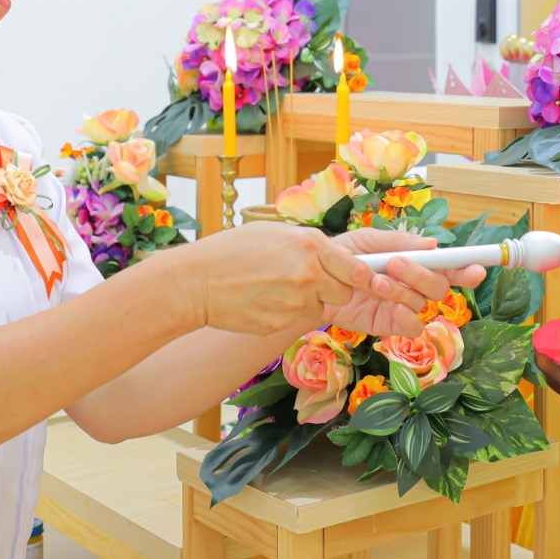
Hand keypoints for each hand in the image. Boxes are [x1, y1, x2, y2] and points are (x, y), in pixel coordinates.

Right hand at [172, 223, 369, 336]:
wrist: (198, 282)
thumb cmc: (232, 250)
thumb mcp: (276, 232)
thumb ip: (309, 245)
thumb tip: (334, 257)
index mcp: (310, 247)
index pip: (356, 268)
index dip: (360, 275)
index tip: (360, 277)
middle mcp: (309, 276)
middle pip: (344, 293)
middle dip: (334, 289)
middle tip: (312, 281)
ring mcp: (296, 304)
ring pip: (319, 308)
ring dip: (308, 301)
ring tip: (277, 288)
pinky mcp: (282, 325)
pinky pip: (296, 320)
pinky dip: (286, 313)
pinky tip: (263, 300)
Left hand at [327, 227, 487, 338]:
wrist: (316, 279)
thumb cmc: (344, 255)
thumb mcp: (368, 240)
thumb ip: (398, 242)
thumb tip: (432, 244)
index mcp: (415, 262)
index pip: (449, 267)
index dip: (466, 268)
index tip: (477, 268)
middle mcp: (415, 286)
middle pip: (439, 287)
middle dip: (420, 274)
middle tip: (394, 263)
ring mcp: (403, 307)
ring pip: (421, 304)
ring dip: (401, 291)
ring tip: (375, 282)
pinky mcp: (389, 325)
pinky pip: (411, 328)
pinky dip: (405, 318)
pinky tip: (390, 308)